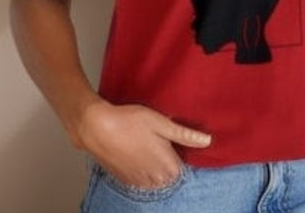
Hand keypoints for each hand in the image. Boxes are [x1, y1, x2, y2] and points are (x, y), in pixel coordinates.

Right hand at [75, 99, 211, 188]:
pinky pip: (141, 180)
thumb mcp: (161, 123)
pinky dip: (141, 169)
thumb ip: (185, 134)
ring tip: (147, 146)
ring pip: (156, 179)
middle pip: (170, 175)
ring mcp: (139, 182)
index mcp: (168, 167)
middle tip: (160, 141)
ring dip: (155, 166)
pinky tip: (136, 153)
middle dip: (169, 160)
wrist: (97, 128)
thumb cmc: (130, 122)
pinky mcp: (125, 180)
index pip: (185, 169)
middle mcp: (155, 180)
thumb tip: (207, 141)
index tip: (174, 141)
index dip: (181, 153)